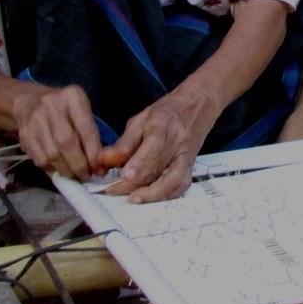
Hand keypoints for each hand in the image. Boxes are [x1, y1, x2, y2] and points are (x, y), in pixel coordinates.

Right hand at [11, 84, 103, 180]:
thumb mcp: (81, 110)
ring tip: (75, 175)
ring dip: (66, 170)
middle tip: (87, 176)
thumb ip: (90, 132)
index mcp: (73, 97)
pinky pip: (40, 159)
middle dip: (79, 165)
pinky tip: (60, 171)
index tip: (100, 170)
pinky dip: (52, 170)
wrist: (29, 101)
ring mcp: (35, 120)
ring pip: (52, 154)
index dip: (93, 154)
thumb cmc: (63, 108)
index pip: (86, 130)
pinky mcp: (24, 134)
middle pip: (66, 143)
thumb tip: (98, 164)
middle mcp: (52, 105)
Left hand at [97, 81, 218, 202]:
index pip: (153, 147)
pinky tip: (153, 198)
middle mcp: (177, 143)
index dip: (139, 163)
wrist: (199, 104)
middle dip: (134, 183)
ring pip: (174, 180)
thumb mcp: (141, 119)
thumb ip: (124, 142)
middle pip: (158, 168)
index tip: (124, 175)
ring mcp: (186, 156)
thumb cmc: (169, 111)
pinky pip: (182, 185)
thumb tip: (104, 160)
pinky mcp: (190, 165)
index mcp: (163, 126)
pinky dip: (168, 195)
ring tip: (134, 198)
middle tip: (113, 190)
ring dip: (153, 194)